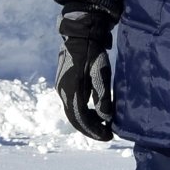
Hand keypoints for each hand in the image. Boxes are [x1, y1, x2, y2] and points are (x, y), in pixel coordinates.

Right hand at [55, 2, 117, 140]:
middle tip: (106, 135)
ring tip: (102, 125)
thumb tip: (106, 118)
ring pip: (73, 112)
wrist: (79, 33)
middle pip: (75, 118)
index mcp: (71, 92)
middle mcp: (62, 92)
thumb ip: (102, 97)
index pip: (81, 119)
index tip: (108, 137)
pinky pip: (72, 103)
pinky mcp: (63, 82)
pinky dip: (83, 112)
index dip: (95, 130)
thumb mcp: (101, 73)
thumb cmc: (92, 52)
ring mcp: (61, 87)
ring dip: (87, 121)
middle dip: (90, 129)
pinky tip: (94, 111)